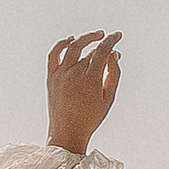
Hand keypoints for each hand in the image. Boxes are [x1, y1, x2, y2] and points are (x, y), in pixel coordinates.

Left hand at [46, 30, 121, 154]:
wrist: (67, 132)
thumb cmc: (91, 117)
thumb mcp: (109, 98)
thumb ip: (114, 74)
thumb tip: (114, 54)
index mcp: (90, 79)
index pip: (102, 50)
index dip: (111, 40)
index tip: (117, 35)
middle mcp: (74, 74)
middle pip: (90, 51)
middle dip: (102, 44)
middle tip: (109, 40)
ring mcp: (60, 74)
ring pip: (73, 48)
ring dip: (85, 39)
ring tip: (95, 36)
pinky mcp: (51, 77)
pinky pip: (54, 54)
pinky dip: (61, 44)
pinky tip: (71, 40)